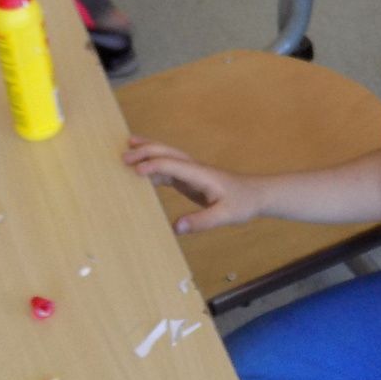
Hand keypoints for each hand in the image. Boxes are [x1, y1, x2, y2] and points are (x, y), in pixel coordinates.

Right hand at [123, 136, 266, 232]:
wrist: (257, 194)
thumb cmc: (243, 203)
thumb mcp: (226, 215)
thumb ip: (202, 221)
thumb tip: (176, 227)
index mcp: (201, 174)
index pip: (173, 165)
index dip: (154, 166)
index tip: (135, 171)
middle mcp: (195, 169)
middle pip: (167, 153)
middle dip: (145, 151)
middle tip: (123, 156)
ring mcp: (192, 173)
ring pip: (167, 158)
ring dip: (148, 154)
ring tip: (127, 151)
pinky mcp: (191, 180)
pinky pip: (169, 171)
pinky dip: (154, 169)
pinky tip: (143, 175)